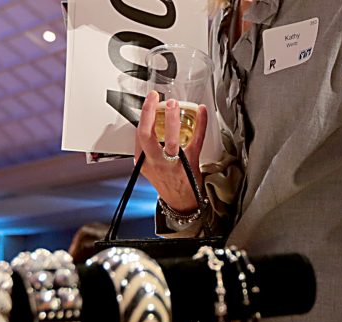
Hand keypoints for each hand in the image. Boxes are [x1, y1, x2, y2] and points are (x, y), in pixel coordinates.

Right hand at [135, 91, 208, 212]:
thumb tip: (150, 124)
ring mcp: (173, 163)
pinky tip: (202, 113)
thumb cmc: (166, 182)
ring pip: (171, 141)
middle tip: (155, 98)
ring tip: (174, 105)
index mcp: (144, 161)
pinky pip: (196, 140)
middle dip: (150, 114)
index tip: (149, 101)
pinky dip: (200, 124)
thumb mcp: (149, 166)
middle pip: (147, 136)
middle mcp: (156, 162)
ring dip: (172, 121)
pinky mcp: (190, 162)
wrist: (180, 202)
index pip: (139, 135)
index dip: (144, 116)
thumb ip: (147, 148)